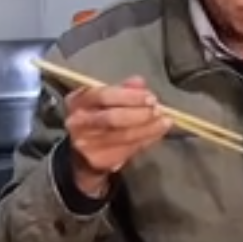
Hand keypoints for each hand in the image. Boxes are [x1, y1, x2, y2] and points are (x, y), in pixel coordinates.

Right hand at [63, 77, 171, 195]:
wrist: (81, 151)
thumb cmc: (96, 116)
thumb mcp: (104, 98)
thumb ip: (122, 89)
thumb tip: (139, 82)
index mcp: (78, 101)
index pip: (104, 96)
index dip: (130, 96)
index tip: (151, 97)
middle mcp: (79, 122)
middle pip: (113, 118)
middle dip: (140, 114)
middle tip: (158, 110)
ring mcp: (87, 144)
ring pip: (123, 136)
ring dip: (148, 128)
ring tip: (164, 121)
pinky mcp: (99, 159)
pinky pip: (129, 149)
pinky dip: (147, 140)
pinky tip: (157, 132)